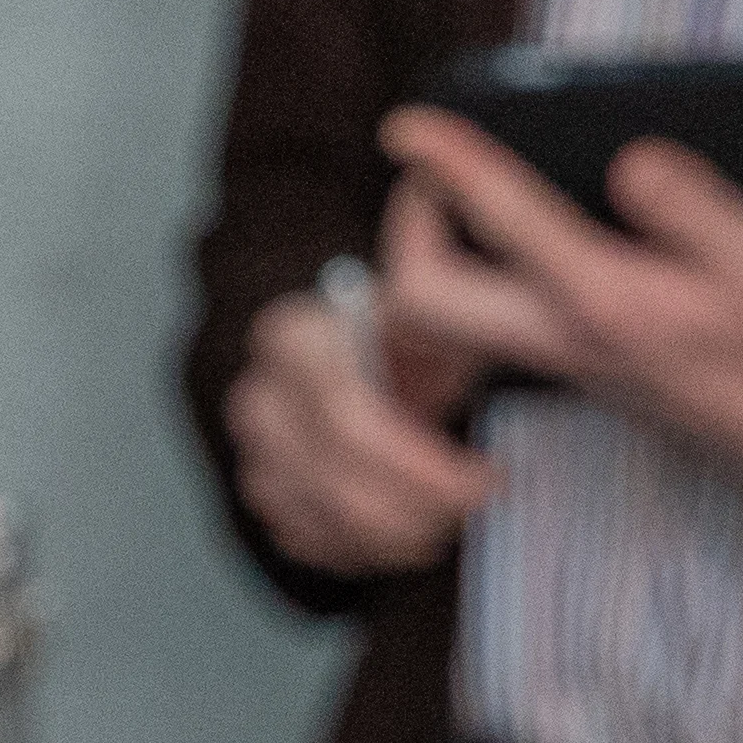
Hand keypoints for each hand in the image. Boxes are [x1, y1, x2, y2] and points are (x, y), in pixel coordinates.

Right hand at [226, 273, 494, 580]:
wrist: (362, 366)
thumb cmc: (407, 338)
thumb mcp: (433, 306)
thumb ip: (435, 274)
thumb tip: (427, 192)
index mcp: (295, 341)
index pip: (349, 418)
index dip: (423, 462)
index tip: (488, 473)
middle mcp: (258, 399)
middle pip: (337, 482)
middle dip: (422, 505)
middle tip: (481, 500)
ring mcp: (253, 454)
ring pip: (325, 523)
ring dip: (403, 532)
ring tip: (456, 514)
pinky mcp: (263, 499)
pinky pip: (310, 546)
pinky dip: (370, 550)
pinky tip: (415, 528)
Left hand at [375, 108, 742, 514]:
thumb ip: (693, 205)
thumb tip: (629, 161)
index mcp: (606, 300)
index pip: (501, 220)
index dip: (449, 162)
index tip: (408, 124)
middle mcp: (564, 337)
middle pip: (422, 300)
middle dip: (409, 226)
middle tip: (438, 171)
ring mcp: (561, 359)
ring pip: (442, 321)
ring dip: (429, 252)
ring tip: (463, 191)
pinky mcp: (573, 364)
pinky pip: (481, 322)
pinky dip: (470, 270)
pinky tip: (511, 228)